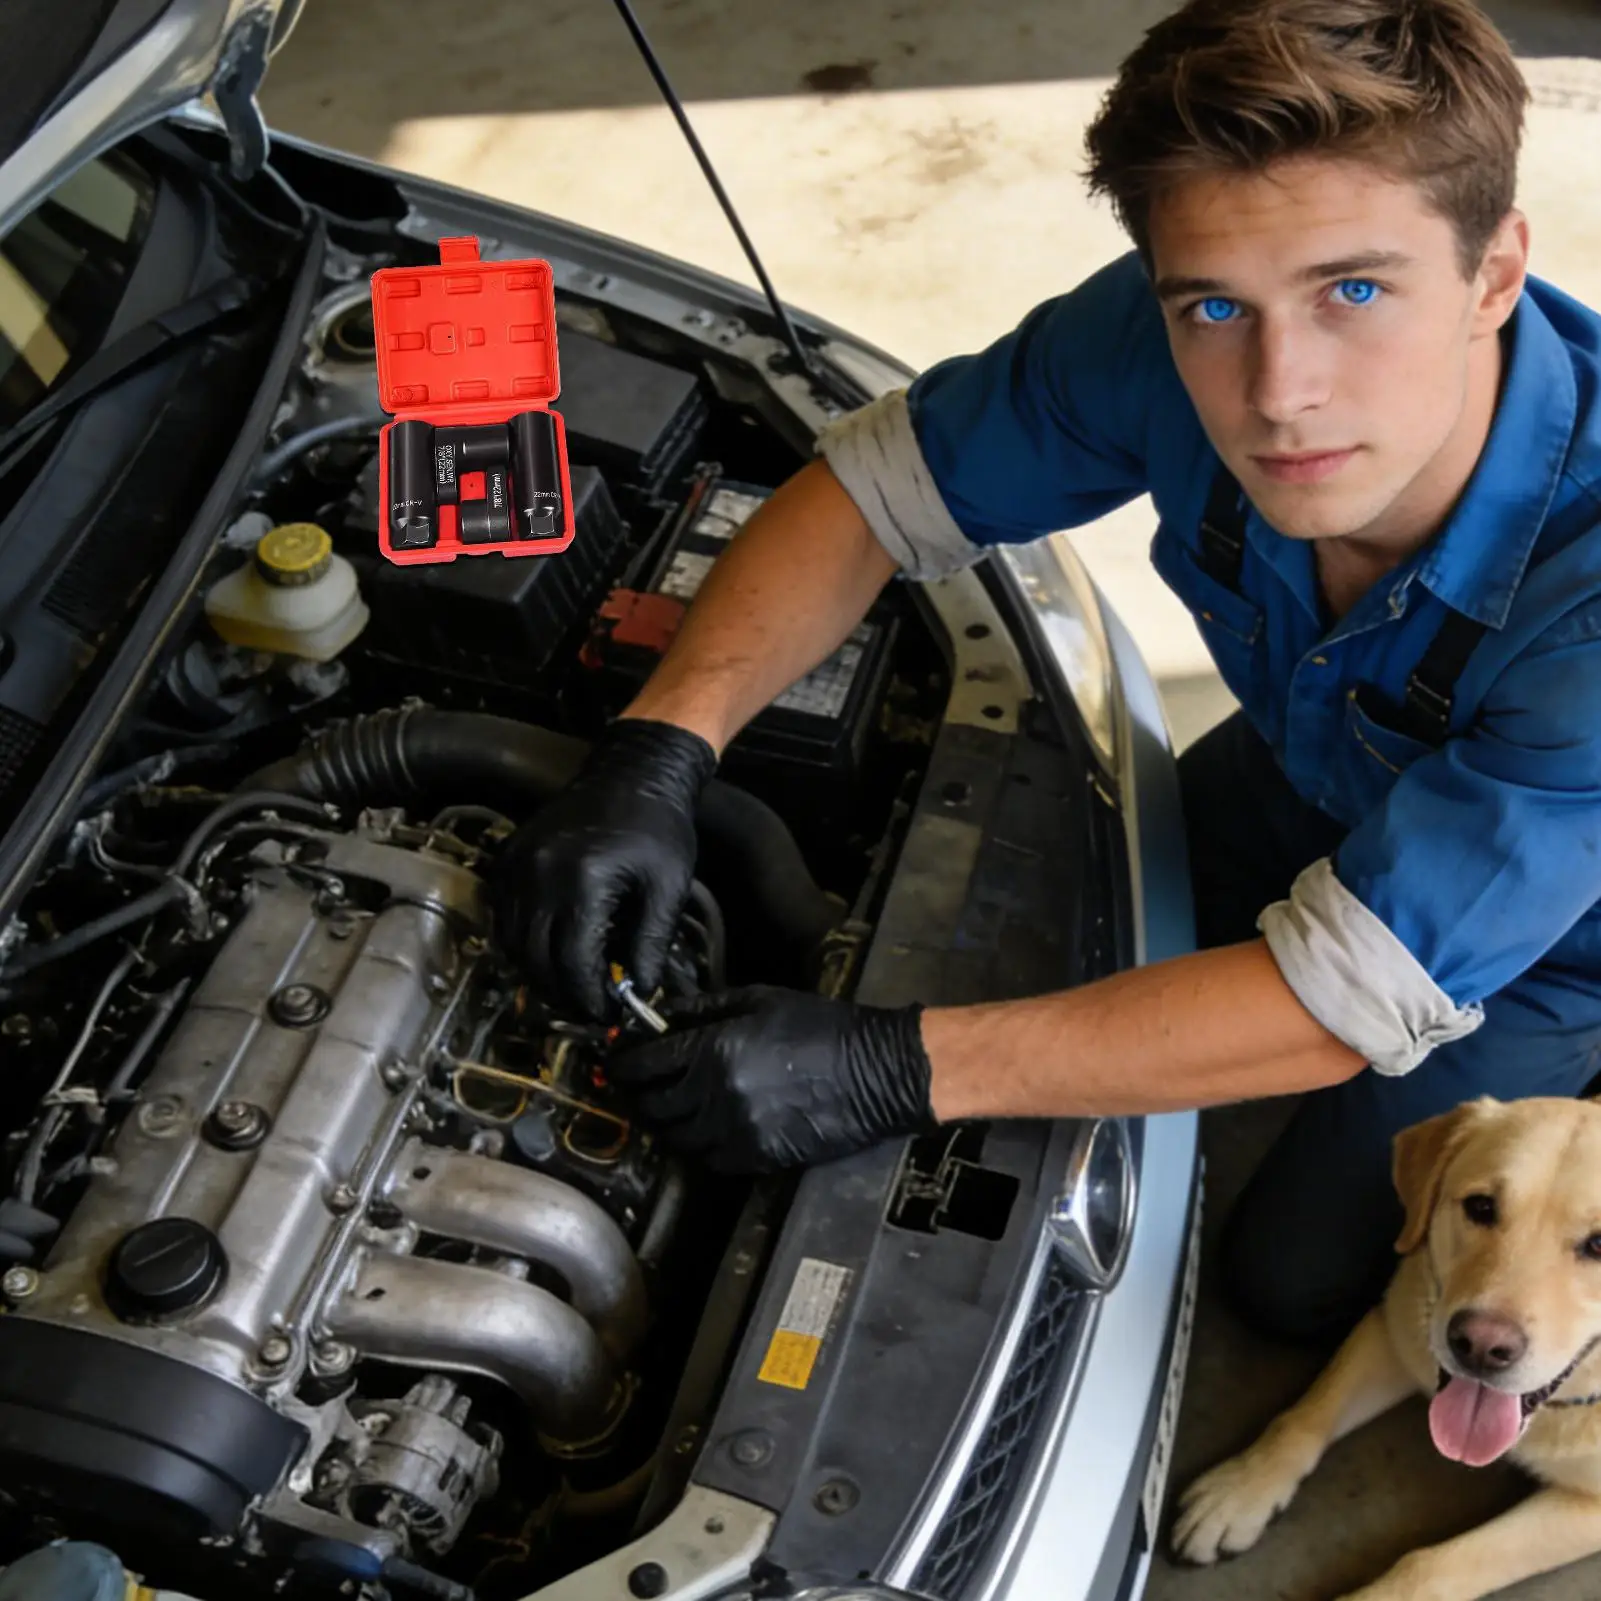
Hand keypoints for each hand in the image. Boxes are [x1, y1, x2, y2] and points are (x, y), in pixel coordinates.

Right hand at [491, 718, 716, 1018]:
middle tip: (588, 1008)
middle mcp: (539, 874)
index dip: (588, 998)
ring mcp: (517, 865)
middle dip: (562, 993)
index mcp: (582, 882)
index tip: (606, 1014)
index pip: (572, 963)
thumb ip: (651, 944)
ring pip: (512, 943)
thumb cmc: (657, 827)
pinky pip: (503, 916)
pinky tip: (550, 949)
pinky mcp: (508, 858)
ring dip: (538, 972)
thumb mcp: (668, 888)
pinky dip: (521, 941)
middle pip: (535, 960)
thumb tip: (639, 993)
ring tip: (571, 984)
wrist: (632, 773)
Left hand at [606, 985, 936, 1172]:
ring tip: (665, 1106)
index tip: (616, 1059)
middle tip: (633, 1084)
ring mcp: (736, 1133)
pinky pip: (708, 1159)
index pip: (645, 1063)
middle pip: (652, 1105)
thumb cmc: (822, 1027)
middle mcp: (717, 1097)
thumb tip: (662, 1014)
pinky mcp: (757, 1159)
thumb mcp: (759, 1001)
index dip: (622, 1062)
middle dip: (636, 1093)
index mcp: (716, 1051)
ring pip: (675, 1138)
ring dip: (664, 1122)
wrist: (876, 1073)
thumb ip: (704, 1008)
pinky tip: (702, 1126)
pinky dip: (696, 1144)